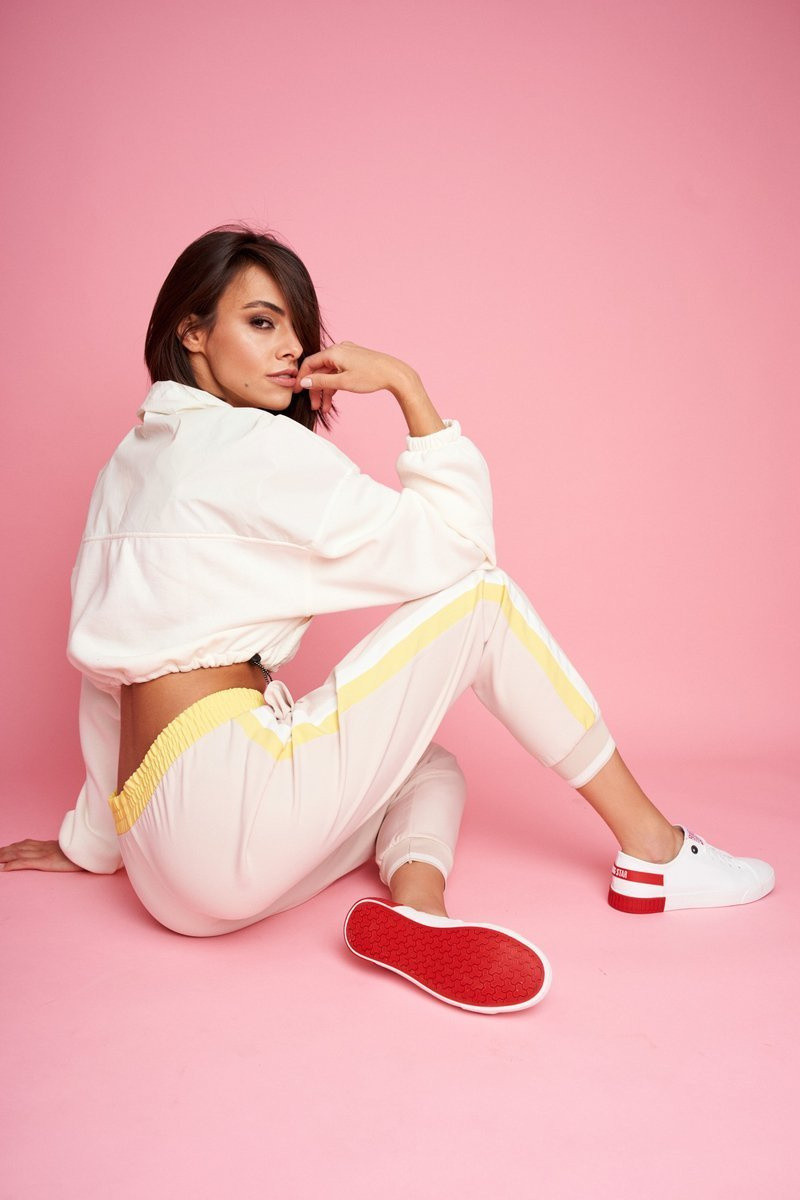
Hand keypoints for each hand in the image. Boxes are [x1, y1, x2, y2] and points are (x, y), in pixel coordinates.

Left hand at [0, 838, 85, 871]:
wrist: (93, 850)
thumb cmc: (86, 852)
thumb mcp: (73, 851)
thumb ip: (65, 852)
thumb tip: (64, 856)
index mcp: (50, 845)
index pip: (27, 844)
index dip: (14, 847)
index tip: (5, 849)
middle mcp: (44, 847)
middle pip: (19, 847)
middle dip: (4, 851)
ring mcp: (44, 853)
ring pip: (18, 853)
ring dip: (3, 856)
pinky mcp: (45, 861)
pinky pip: (25, 862)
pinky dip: (13, 864)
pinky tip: (4, 868)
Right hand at [293, 341, 414, 415]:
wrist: (394, 374)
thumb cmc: (371, 376)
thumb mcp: (343, 382)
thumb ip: (322, 382)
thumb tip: (305, 382)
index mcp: (334, 352)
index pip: (310, 363)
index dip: (302, 378)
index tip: (297, 391)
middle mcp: (339, 350)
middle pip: (319, 370)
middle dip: (315, 389)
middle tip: (314, 406)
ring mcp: (347, 355)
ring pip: (329, 373)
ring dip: (325, 391)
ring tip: (325, 408)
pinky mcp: (354, 361)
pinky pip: (338, 373)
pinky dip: (335, 386)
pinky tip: (333, 400)